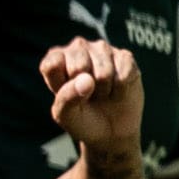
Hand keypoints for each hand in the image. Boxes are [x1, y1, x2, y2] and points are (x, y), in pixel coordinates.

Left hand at [40, 38, 142, 153]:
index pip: (53, 64)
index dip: (62, 85)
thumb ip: (66, 98)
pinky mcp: (125, 56)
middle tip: (87, 95)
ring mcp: (103, 49)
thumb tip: (86, 80)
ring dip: (104, 90)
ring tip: (101, 93)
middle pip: (79, 66)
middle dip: (85, 89)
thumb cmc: (81, 119)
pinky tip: (116, 89)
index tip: (68, 95)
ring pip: (104, 72)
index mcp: (56, 59)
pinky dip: (121, 90)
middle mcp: (78, 48)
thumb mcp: (65, 116)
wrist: (110, 130)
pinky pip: (124, 74)